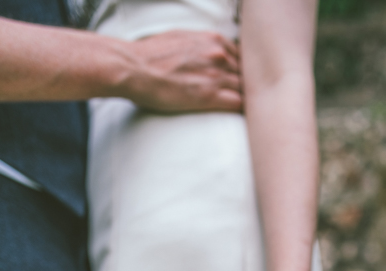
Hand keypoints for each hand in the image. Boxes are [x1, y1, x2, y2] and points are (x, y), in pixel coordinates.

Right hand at [124, 30, 242, 112]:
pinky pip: (239, 103)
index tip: (243, 82)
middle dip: (249, 85)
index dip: (245, 71)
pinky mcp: (209, 96)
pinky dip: (243, 110)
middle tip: (252, 99)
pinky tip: (243, 117)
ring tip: (250, 111)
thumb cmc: (150, 55)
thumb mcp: (181, 37)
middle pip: (248, 72)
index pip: (243, 56)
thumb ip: (201, 45)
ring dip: (248, 99)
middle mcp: (218, 54)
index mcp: (213, 39)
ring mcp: (215, 75)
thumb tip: (208, 52)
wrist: (134, 68)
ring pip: (247, 88)